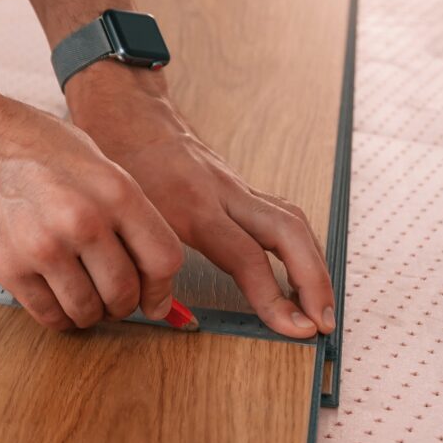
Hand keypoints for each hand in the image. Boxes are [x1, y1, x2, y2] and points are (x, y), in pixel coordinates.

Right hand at [0, 92, 186, 330]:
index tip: (155, 301)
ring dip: (87, 311)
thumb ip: (121, 208)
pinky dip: (56, 313)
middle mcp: (83, 220)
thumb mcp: (90, 158)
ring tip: (77, 293)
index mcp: (113, 190)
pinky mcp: (8, 266)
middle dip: (122, 303)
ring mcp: (44, 246)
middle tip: (110, 296)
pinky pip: (48, 314)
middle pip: (125, 292)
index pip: (162, 260)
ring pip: (87, 311)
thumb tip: (146, 259)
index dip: (162, 289)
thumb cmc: (23, 138)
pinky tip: (51, 294)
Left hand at [66, 62, 337, 340]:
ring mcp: (236, 186)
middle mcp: (223, 194)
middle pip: (287, 233)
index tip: (296, 329)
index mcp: (191, 207)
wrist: (127, 112)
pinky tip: (305, 273)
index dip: (274, 298)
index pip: (246, 258)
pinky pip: (282, 215)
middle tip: (323, 322)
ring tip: (322, 306)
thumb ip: (141, 261)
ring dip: (315, 265)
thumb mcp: (120, 214)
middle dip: (314, 281)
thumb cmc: (119, 161)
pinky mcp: (240, 185)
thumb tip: (161, 311)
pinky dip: (300, 246)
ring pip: (292, 221)